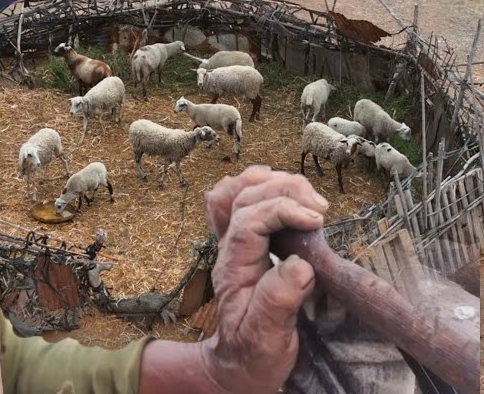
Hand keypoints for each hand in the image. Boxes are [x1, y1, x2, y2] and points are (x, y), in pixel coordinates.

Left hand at [197, 167, 329, 393]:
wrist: (239, 364)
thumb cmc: (254, 352)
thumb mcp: (267, 335)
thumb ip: (279, 300)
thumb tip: (299, 265)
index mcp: (233, 268)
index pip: (249, 221)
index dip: (281, 210)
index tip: (316, 220)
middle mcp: (229, 250)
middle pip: (244, 198)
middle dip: (282, 191)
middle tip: (320, 207)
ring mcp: (234, 245)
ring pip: (240, 194)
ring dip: (275, 185)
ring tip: (311, 198)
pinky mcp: (246, 246)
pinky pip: (239, 204)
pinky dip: (260, 189)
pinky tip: (281, 188)